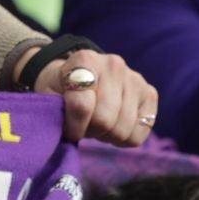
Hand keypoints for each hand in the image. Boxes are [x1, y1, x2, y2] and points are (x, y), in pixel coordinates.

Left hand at [21, 47, 159, 145]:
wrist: (78, 77)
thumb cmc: (61, 89)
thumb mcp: (48, 95)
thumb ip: (56, 110)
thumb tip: (71, 133)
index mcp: (85, 60)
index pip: (81, 106)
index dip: (72, 127)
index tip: (68, 130)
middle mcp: (114, 65)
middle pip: (105, 120)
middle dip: (90, 130)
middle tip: (83, 125)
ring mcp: (135, 78)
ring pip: (122, 130)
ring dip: (106, 135)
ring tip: (96, 123)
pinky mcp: (150, 94)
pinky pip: (139, 134)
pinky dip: (123, 139)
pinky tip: (113, 125)